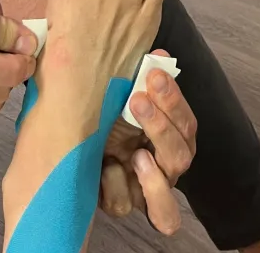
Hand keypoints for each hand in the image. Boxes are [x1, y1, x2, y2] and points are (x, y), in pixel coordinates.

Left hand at [100, 51, 196, 236]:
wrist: (73, 135)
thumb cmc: (106, 111)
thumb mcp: (121, 95)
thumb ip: (141, 79)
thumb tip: (159, 55)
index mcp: (171, 138)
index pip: (186, 124)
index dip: (175, 101)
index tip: (156, 74)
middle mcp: (164, 167)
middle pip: (182, 155)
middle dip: (162, 125)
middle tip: (138, 98)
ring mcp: (144, 191)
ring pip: (166, 195)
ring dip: (154, 176)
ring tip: (137, 153)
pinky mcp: (120, 203)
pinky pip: (125, 204)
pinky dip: (117, 186)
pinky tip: (108, 167)